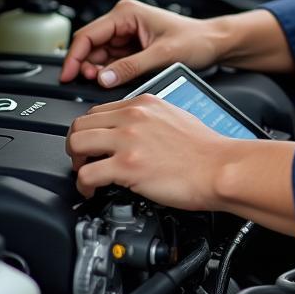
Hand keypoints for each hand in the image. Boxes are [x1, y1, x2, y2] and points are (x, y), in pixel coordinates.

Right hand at [60, 0, 218, 88]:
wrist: (213, 44)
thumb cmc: (195, 40)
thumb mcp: (162, 55)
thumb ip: (130, 67)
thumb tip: (103, 78)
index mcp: (127, 13)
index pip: (88, 34)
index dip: (74, 56)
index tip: (68, 75)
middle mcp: (124, 20)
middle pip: (90, 45)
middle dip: (86, 65)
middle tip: (88, 83)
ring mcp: (127, 34)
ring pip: (98, 55)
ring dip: (97, 70)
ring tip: (103, 82)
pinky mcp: (132, 48)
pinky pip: (111, 61)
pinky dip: (108, 72)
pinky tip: (112, 80)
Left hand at [66, 94, 232, 205]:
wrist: (219, 168)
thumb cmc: (205, 150)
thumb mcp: (175, 116)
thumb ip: (150, 119)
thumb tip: (134, 131)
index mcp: (144, 103)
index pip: (98, 110)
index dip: (91, 131)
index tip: (93, 145)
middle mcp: (133, 116)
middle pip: (80, 124)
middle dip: (76, 145)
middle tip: (83, 160)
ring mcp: (128, 139)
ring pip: (76, 143)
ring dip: (75, 162)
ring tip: (85, 174)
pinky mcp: (127, 165)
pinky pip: (87, 173)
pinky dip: (83, 185)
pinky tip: (92, 190)